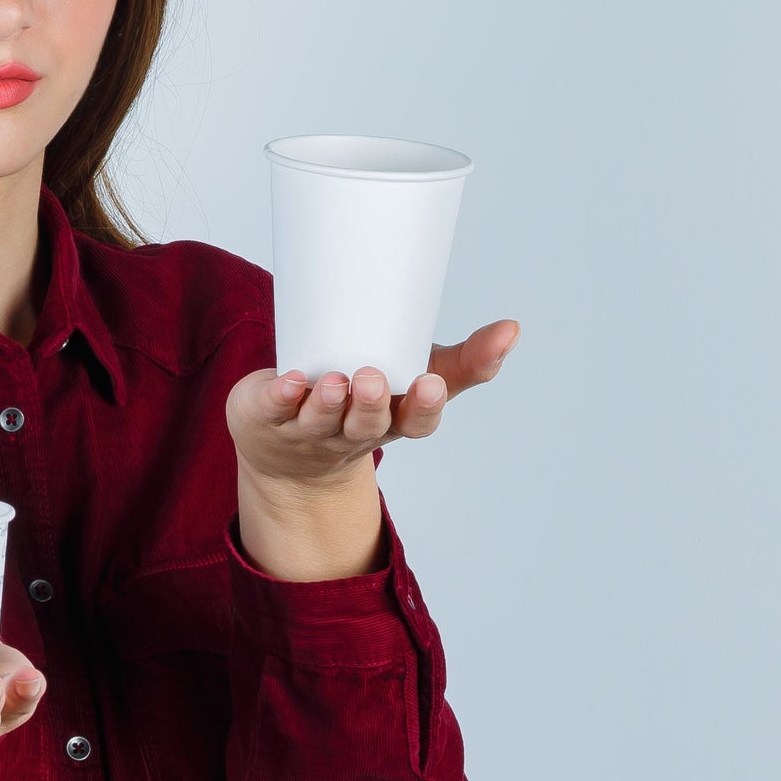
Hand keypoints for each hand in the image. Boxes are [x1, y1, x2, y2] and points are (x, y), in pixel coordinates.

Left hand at [225, 319, 520, 580]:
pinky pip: (273, 409)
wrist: (288, 452)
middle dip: (370, 405)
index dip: (423, 407)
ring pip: (319, 420)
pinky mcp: (266, 417)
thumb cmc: (364, 404)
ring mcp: (307, 430)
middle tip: (372, 377)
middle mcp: (350, 433)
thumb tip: (513, 328)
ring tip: (335, 382)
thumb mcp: (414, 379)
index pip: (415, 423)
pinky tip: (288, 381)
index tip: (430, 384)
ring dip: (328, 403)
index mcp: (391, 422)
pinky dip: (281, 395)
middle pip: (365, 425)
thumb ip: (465, 360)